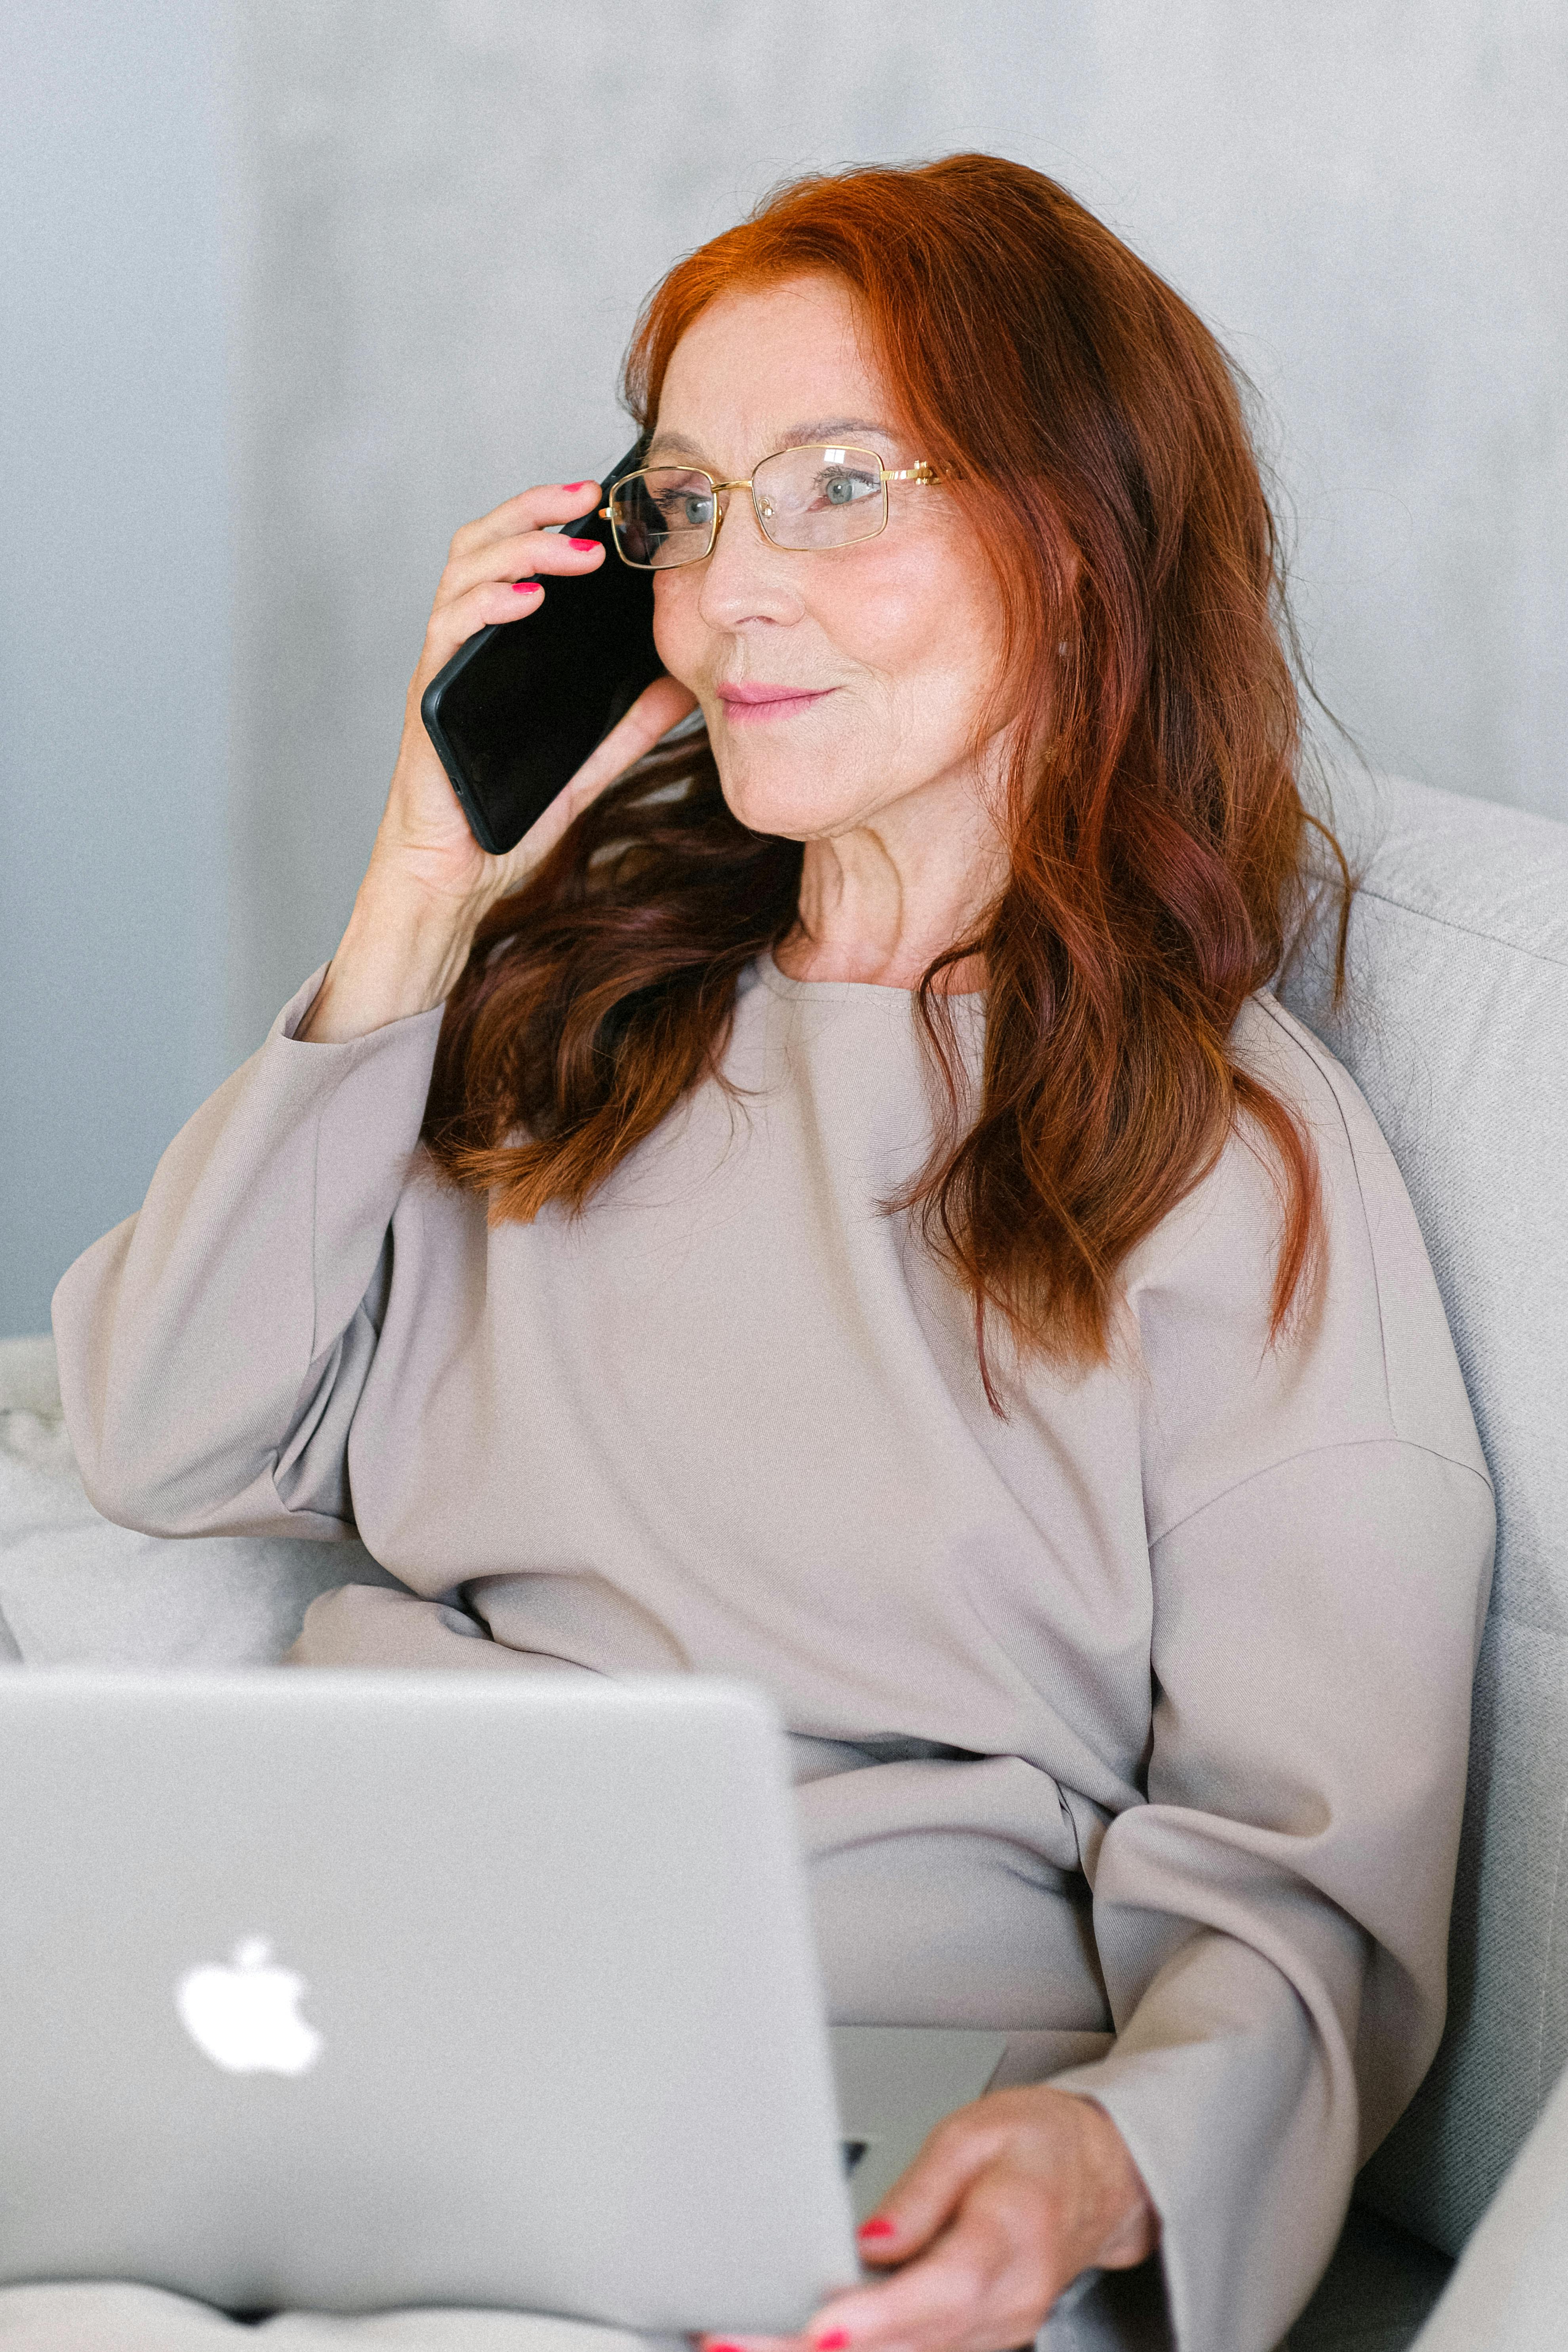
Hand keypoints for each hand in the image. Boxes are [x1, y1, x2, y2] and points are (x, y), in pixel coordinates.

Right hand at [299, 479, 696, 1041]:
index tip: (612, 501)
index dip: (554, 518)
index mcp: (497, 650)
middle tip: (595, 496)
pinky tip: (530, 600)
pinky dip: (488, 604)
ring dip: (522, 546)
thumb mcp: (588, 766)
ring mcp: (442, 667)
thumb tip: (685, 686)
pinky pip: (449, 630)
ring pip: (465, 569)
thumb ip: (629, 726)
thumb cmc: (504, 823)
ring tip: (580, 544)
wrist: (456, 885)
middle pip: (484, 541)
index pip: (517, 556)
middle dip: (537, 510)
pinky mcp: (428, 699)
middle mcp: (464, 646)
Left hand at [703, 2087, 1157, 2351]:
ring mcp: (997, 2331)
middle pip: (908, 2340)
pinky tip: (805, 2343)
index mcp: (1012, 2236)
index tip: (818, 2327)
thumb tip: (869, 2245)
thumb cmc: (1039, 2143)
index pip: (940, 2290)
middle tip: (735, 2338)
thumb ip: (922, 2192)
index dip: (876, 2317)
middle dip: (816, 2347)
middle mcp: (1008, 2301)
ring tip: (746, 2340)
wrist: (1100, 2176)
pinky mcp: (978, 2340)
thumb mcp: (976, 2133)